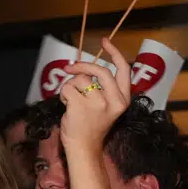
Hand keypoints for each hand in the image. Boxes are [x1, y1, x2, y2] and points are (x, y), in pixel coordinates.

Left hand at [59, 38, 131, 152]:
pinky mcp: (81, 106)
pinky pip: (67, 88)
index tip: (104, 41)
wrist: (83, 147)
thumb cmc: (90, 125)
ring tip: (73, 102)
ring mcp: (98, 103)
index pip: (123, 70)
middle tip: (69, 67)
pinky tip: (68, 107)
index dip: (114, 53)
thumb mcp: (104, 105)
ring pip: (80, 80)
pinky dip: (63, 95)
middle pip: (100, 71)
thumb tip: (81, 67)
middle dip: (82, 66)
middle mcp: (115, 101)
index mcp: (123, 99)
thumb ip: (99, 87)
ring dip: (71, 87)